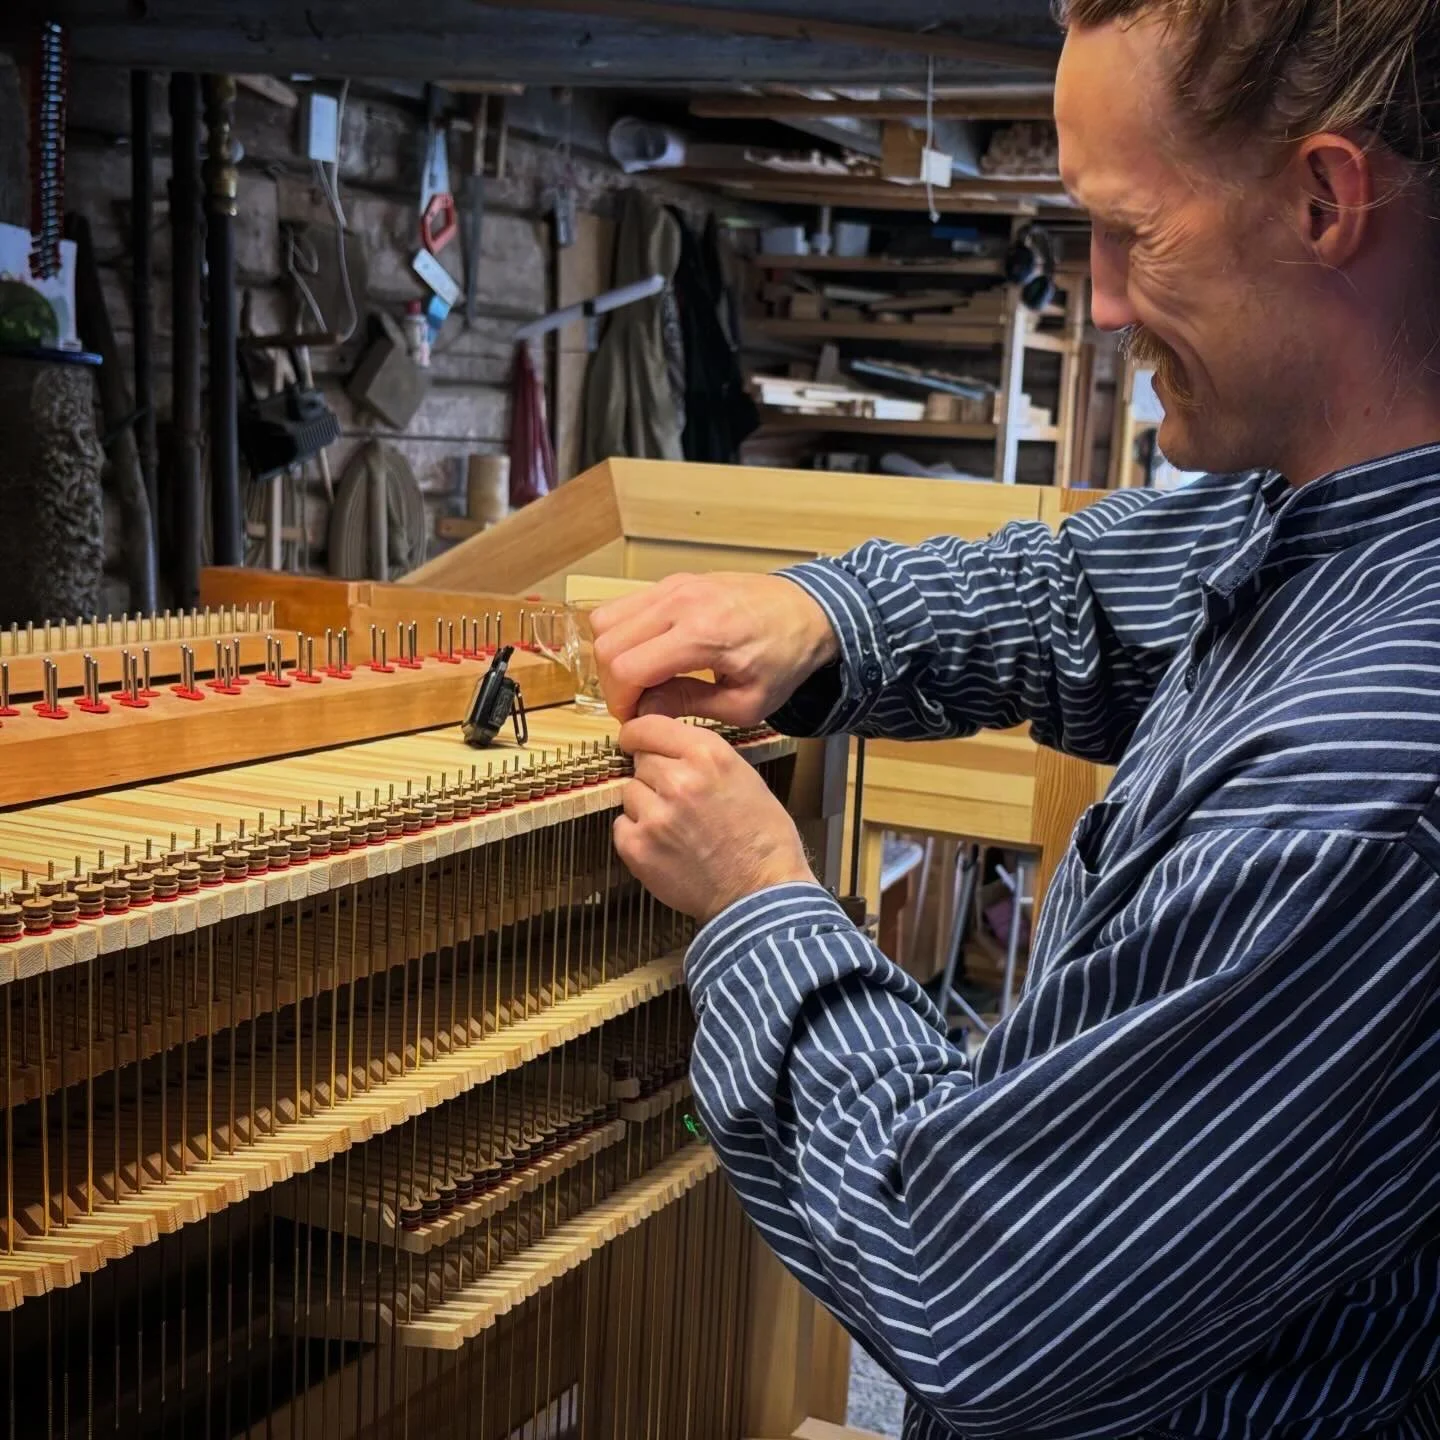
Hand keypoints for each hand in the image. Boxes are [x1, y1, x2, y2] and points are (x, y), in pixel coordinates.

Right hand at [591, 572, 837, 723]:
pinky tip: (651, 654)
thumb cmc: (784, 660)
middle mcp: (681, 602)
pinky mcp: (674, 581)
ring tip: (641, 678)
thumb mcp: (746, 703)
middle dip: (613, 682)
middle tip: (636, 702)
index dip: (621, 701)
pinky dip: (625, 633)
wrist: (809, 612)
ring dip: (614, 655)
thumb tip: (643, 711)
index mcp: (702, 635)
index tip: (634, 718)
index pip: (627, 668)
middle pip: (608, 644)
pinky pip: (625, 605)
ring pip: (606, 620)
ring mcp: (675, 586)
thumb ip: (689, 705)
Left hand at [614, 715, 814, 923]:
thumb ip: (702, 757)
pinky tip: (664, 846)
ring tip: (675, 826)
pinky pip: (622, 825)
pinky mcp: (638, 848)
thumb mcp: (744, 778)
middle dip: (653, 775)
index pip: (649, 726)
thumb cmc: (762, 839)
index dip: (638, 734)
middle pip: (640, 761)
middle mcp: (679, 779)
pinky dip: (637, 834)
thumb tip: (666, 748)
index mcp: (709, 755)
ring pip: (630, 792)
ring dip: (646, 805)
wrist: (761, 895)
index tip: (634, 741)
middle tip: (677, 799)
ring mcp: (655, 815)